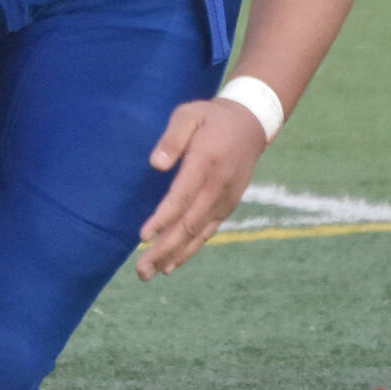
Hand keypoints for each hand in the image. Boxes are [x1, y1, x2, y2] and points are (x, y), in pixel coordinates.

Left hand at [136, 97, 268, 278]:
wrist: (250, 124)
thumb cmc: (210, 117)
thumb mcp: (188, 115)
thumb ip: (172, 138)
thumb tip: (156, 164)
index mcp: (206, 163)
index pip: (182, 197)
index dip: (163, 219)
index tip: (142, 237)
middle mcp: (219, 188)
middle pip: (189, 224)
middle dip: (164, 249)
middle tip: (141, 270)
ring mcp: (225, 200)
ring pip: (198, 234)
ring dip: (174, 255)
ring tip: (149, 273)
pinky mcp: (228, 205)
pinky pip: (207, 232)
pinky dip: (190, 249)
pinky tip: (172, 263)